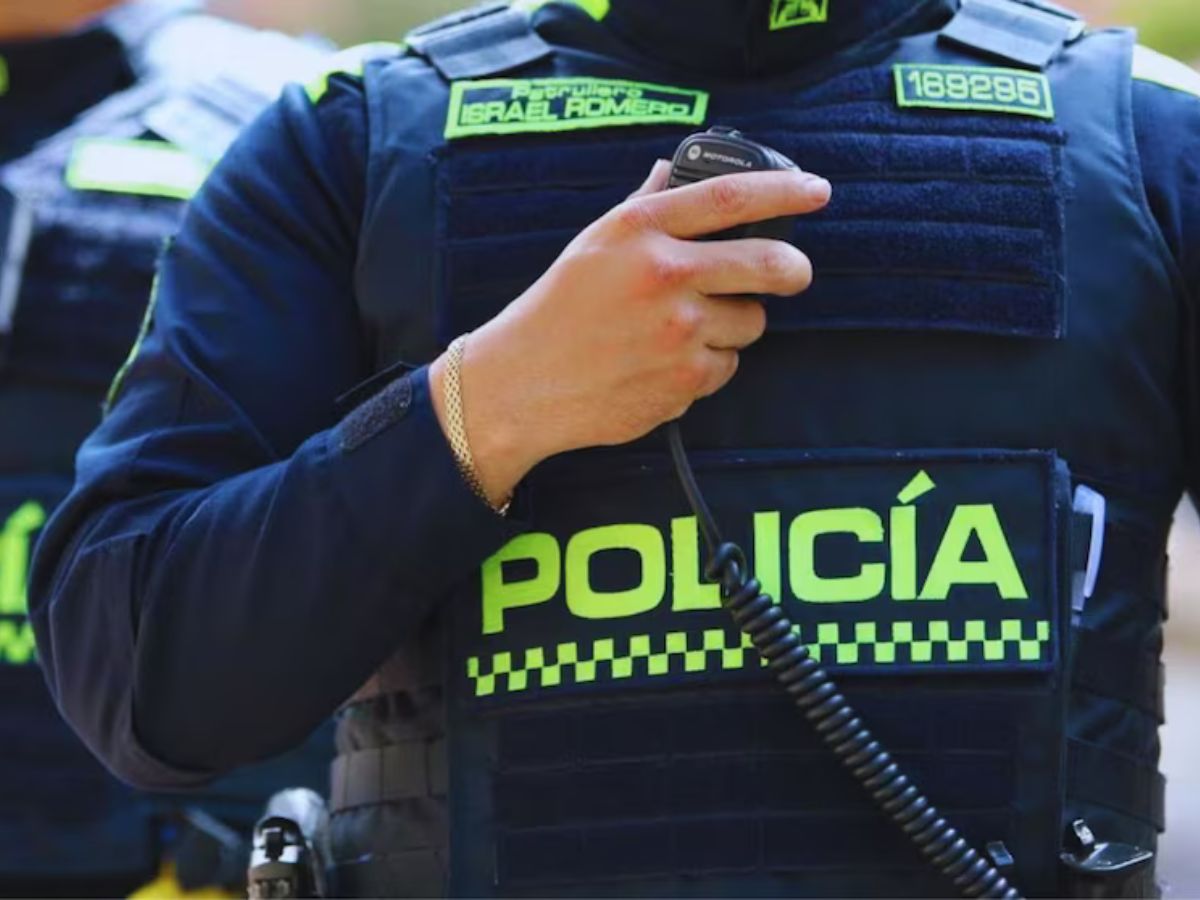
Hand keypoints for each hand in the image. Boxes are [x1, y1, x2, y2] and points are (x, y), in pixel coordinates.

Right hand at [431, 160, 830, 505]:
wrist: (522, 384)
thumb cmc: (556, 310)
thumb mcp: (592, 243)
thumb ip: (642, 206)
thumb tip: (673, 171)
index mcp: (639, 230)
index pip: (730, 196)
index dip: (785, 190)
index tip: (817, 190)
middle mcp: (663, 275)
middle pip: (769, 263)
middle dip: (794, 269)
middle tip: (795, 272)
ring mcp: (677, 331)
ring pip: (752, 322)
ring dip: (735, 324)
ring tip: (688, 330)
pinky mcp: (683, 381)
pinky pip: (728, 366)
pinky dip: (709, 365)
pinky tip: (667, 363)